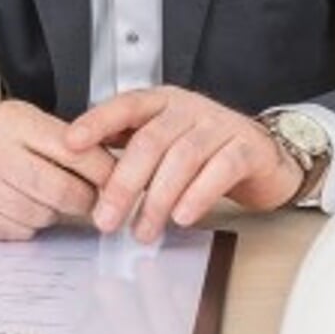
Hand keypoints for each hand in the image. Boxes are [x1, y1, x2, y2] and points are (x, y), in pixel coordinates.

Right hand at [0, 100, 116, 240]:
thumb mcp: (24, 120)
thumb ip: (66, 141)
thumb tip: (116, 169)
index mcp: (13, 123)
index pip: (75, 152)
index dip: (103, 171)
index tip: (117, 180)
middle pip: (63, 191)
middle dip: (85, 199)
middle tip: (91, 198)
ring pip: (44, 216)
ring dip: (54, 211)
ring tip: (43, 195)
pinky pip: (21, 232)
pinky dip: (28, 223)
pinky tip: (18, 205)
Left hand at [66, 87, 300, 242]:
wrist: (264, 157)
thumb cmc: (205, 151)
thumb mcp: (163, 142)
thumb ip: (127, 149)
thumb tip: (82, 168)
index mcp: (162, 103)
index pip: (124, 106)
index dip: (96, 123)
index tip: (70, 145)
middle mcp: (189, 108)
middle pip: (150, 141)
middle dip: (124, 184)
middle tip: (107, 219)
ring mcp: (220, 125)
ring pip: (182, 158)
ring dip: (157, 199)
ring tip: (143, 230)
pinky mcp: (247, 148)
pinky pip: (220, 170)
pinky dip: (198, 195)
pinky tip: (181, 217)